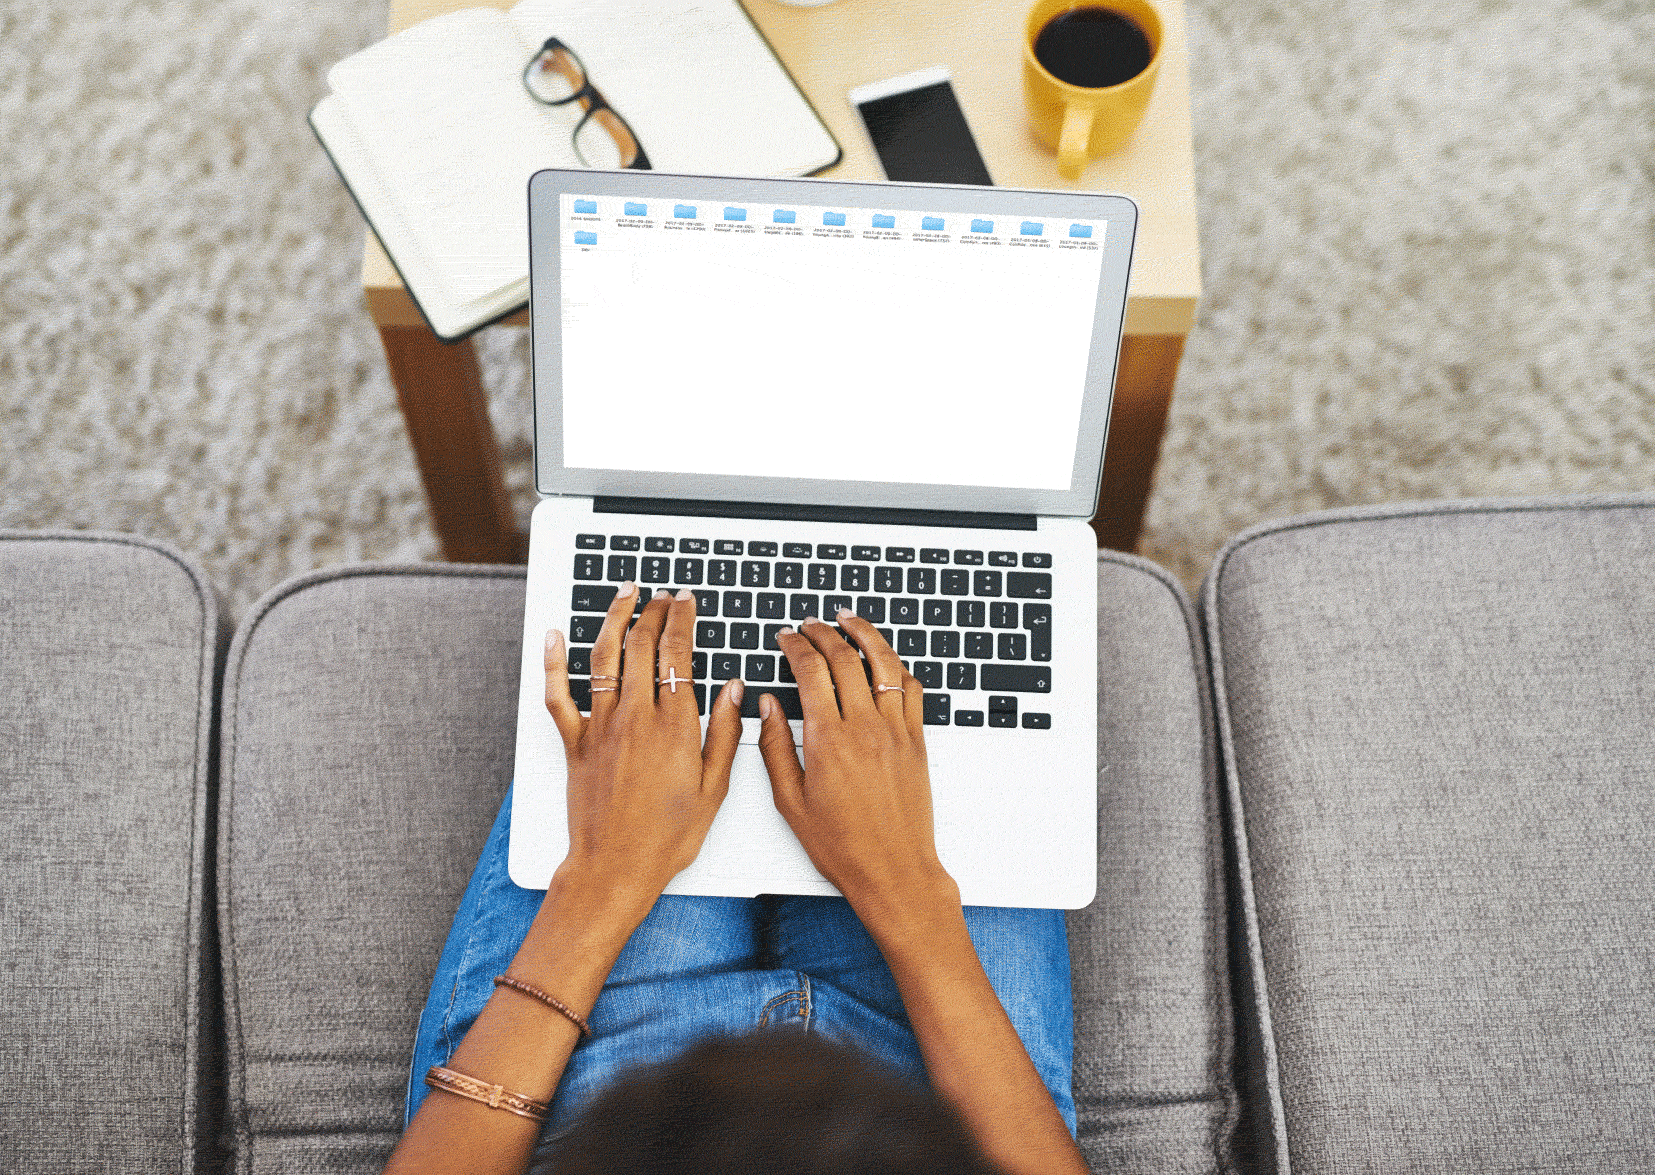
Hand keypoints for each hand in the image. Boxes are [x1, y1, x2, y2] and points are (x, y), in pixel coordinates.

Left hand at [542, 584, 743, 903]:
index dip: (682, 619)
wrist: (615, 868)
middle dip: (654, 611)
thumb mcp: (715, 788)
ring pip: (604, 657)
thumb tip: (733, 690)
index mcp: (675, 726)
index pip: (677, 654)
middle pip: (642, 645)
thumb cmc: (668, 838)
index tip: (686, 600)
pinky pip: (559, 694)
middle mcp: (636, 718)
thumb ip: (726, 734)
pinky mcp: (574, 743)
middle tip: (662, 595)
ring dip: (614, 619)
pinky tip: (555, 636)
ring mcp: (601, 728)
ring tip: (624, 595)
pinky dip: (554, 662)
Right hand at [756, 610, 957, 918]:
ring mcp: (896, 731)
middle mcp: (865, 728)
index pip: (810, 671)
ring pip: (884, 663)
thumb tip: (766, 706)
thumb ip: (775, 747)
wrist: (893, 871)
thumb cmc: (842, 846)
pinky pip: (911, 689)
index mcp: (828, 740)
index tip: (786, 637)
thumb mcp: (790, 801)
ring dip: (865, 634)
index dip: (795, 645)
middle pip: (845, 657)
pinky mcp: (916, 740)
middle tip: (810, 624)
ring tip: (849, 620)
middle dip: (824, 633)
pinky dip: (897, 666)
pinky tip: (885, 661)